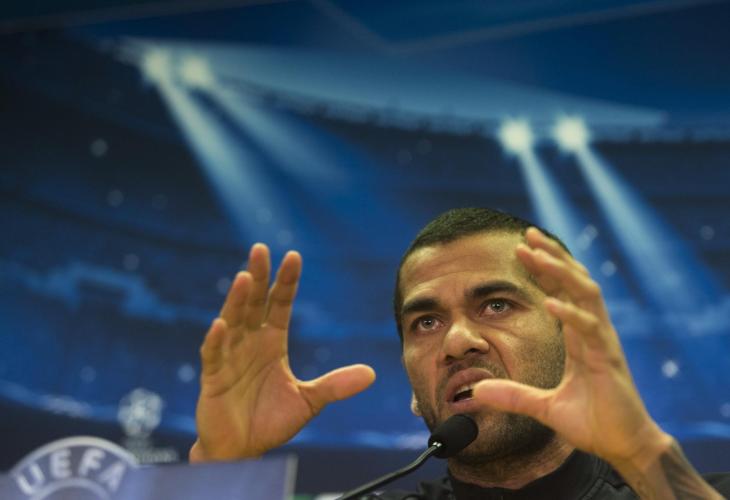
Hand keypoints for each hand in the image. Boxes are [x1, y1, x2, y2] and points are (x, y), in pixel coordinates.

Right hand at [190, 244, 374, 461]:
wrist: (242, 452)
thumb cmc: (270, 421)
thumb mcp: (309, 401)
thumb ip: (336, 385)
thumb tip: (372, 374)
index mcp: (271, 342)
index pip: (279, 305)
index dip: (286, 282)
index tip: (293, 256)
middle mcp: (249, 343)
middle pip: (253, 303)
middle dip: (259, 277)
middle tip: (260, 249)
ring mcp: (229, 358)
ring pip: (232, 322)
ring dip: (236, 300)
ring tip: (245, 277)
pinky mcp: (213, 378)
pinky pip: (213, 355)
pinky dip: (215, 340)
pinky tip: (220, 325)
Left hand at [472, 227, 665, 467]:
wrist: (624, 447)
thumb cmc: (593, 422)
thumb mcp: (544, 407)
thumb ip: (513, 396)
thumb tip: (476, 392)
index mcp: (580, 338)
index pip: (562, 293)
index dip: (545, 270)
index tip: (521, 249)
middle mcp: (593, 332)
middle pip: (574, 282)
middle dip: (552, 258)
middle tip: (527, 236)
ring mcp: (603, 343)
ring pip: (585, 294)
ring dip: (560, 272)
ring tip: (537, 255)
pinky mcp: (609, 360)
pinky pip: (590, 330)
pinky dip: (570, 315)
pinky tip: (550, 304)